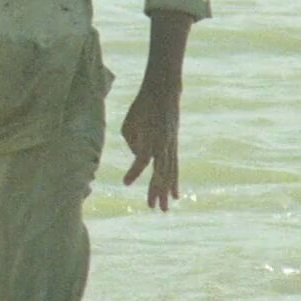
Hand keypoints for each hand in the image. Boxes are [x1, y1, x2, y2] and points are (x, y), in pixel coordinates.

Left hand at [121, 79, 180, 210]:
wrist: (164, 92)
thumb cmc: (141, 107)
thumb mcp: (129, 124)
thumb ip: (132, 142)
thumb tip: (139, 157)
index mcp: (150, 137)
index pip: (142, 159)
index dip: (134, 172)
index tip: (125, 183)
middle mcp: (163, 144)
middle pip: (159, 171)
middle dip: (155, 190)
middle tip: (152, 208)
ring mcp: (170, 146)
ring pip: (169, 172)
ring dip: (166, 191)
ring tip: (165, 209)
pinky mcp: (174, 146)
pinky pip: (174, 167)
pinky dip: (174, 181)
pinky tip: (176, 195)